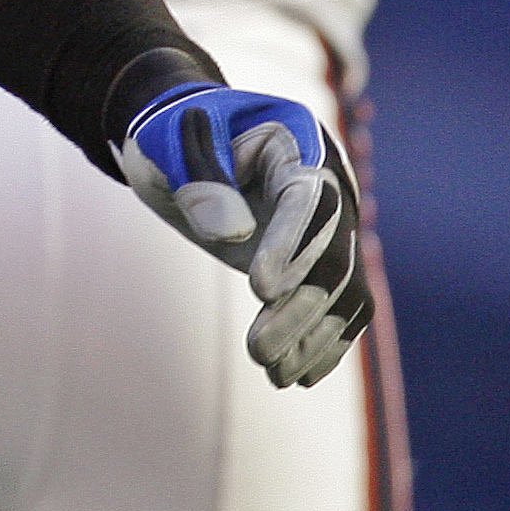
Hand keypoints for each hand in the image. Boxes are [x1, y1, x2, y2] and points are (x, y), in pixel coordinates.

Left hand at [118, 81, 373, 387]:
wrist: (181, 142)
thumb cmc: (169, 135)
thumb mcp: (166, 147)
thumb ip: (198, 182)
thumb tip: (234, 234)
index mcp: (294, 139)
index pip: (307, 199)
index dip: (290, 245)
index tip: (261, 291)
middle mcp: (328, 182)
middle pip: (332, 253)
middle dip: (299, 306)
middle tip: (258, 352)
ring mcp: (331, 222)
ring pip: (343, 288)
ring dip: (312, 334)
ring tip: (274, 374)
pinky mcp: (322, 257)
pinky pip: (338, 304)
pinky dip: (322, 341)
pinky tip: (296, 375)